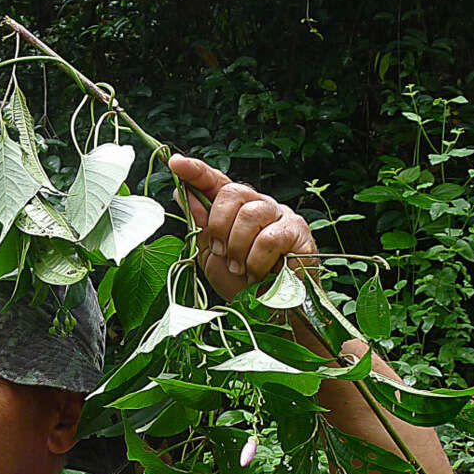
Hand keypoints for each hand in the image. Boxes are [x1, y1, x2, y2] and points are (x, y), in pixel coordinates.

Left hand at [168, 155, 316, 301]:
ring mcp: (281, 215)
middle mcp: (259, 204)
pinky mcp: (298, 232)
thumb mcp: (211, 255)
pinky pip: (269, 238)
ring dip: (237, 246)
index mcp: (236, 208)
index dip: (195, 171)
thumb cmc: (241, 282)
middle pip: (233, 191)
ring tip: (239, 267)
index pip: (215, 180)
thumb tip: (182, 194)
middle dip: (218, 224)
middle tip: (220, 252)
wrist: (269, 311)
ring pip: (250, 214)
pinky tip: (257, 274)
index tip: (175, 163)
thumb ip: (200, 225)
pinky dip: (256, 260)